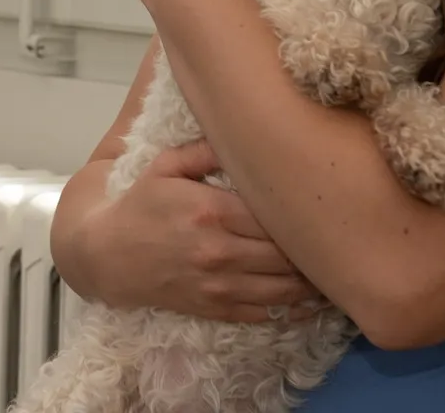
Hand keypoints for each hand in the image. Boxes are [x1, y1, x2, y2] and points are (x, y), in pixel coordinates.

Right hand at [76, 141, 323, 323]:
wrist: (107, 256)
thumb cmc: (141, 205)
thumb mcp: (165, 165)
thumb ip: (205, 149)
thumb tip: (244, 132)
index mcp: (212, 210)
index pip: (275, 214)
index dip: (302, 212)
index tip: (320, 203)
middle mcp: (220, 251)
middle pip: (287, 254)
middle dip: (315, 247)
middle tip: (337, 235)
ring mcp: (219, 286)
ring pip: (284, 288)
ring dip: (313, 281)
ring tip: (335, 267)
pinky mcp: (216, 309)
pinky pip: (266, 313)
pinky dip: (294, 308)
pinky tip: (312, 299)